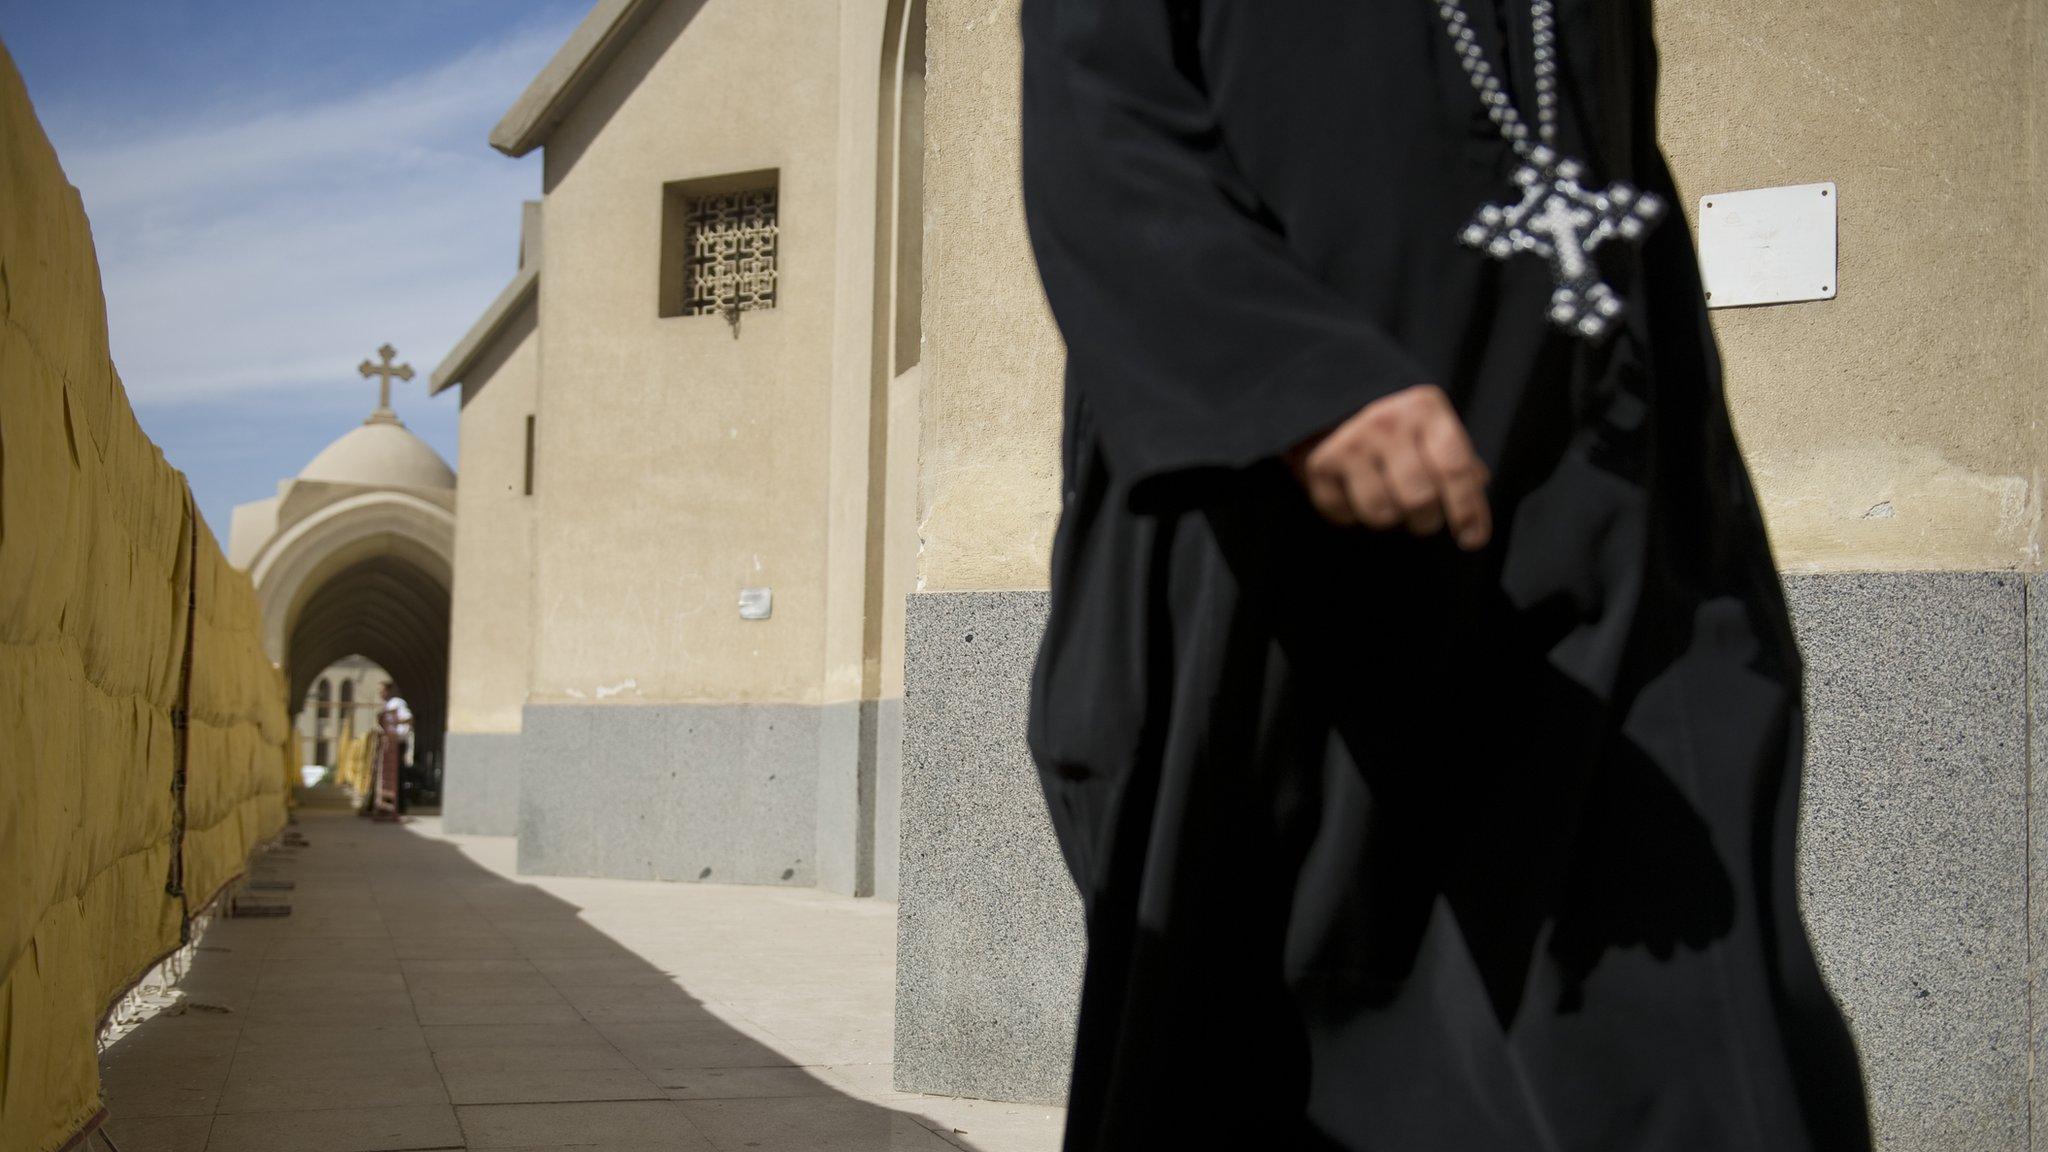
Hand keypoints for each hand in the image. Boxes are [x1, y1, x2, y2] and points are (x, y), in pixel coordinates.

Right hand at [1285, 384, 1491, 549]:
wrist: (1339, 407)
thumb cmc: (1402, 432)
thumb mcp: (1436, 433)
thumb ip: (1461, 465)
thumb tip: (1477, 500)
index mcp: (1426, 411)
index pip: (1454, 469)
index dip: (1467, 511)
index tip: (1471, 540)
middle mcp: (1388, 422)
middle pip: (1420, 499)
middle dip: (1426, 521)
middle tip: (1424, 518)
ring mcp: (1352, 442)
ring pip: (1382, 513)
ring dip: (1390, 520)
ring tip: (1390, 503)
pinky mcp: (1321, 463)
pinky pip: (1345, 515)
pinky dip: (1352, 516)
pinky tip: (1356, 495)